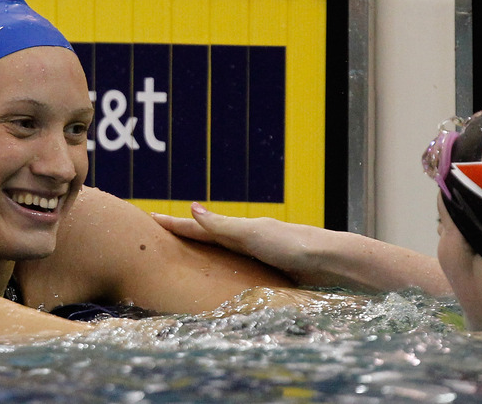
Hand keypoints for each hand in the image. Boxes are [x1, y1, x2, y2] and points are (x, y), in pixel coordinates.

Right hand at [151, 202, 314, 276]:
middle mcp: (246, 240)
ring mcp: (257, 255)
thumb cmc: (291, 245)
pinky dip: (221, 266)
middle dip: (185, 233)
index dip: (175, 224)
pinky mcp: (268, 272)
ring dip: (202, 249)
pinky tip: (222, 272)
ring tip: (184, 249)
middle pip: (208, 237)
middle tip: (162, 231)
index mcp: (239, 230)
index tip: (151, 218)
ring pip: (221, 252)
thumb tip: (191, 208)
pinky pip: (236, 267)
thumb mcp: (252, 233)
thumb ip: (222, 225)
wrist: (329, 262)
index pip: (199, 226)